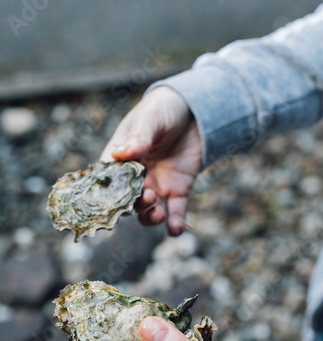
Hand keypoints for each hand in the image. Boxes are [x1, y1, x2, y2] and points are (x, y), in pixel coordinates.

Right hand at [101, 86, 202, 235]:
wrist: (194, 111)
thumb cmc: (163, 110)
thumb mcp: (149, 120)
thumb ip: (138, 138)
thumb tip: (120, 154)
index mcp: (121, 159)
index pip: (109, 181)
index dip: (109, 194)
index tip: (113, 202)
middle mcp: (135, 177)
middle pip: (127, 201)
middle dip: (134, 205)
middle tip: (148, 196)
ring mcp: (157, 185)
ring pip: (147, 211)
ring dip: (150, 217)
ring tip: (158, 213)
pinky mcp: (178, 189)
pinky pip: (175, 211)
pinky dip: (175, 224)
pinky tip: (175, 230)